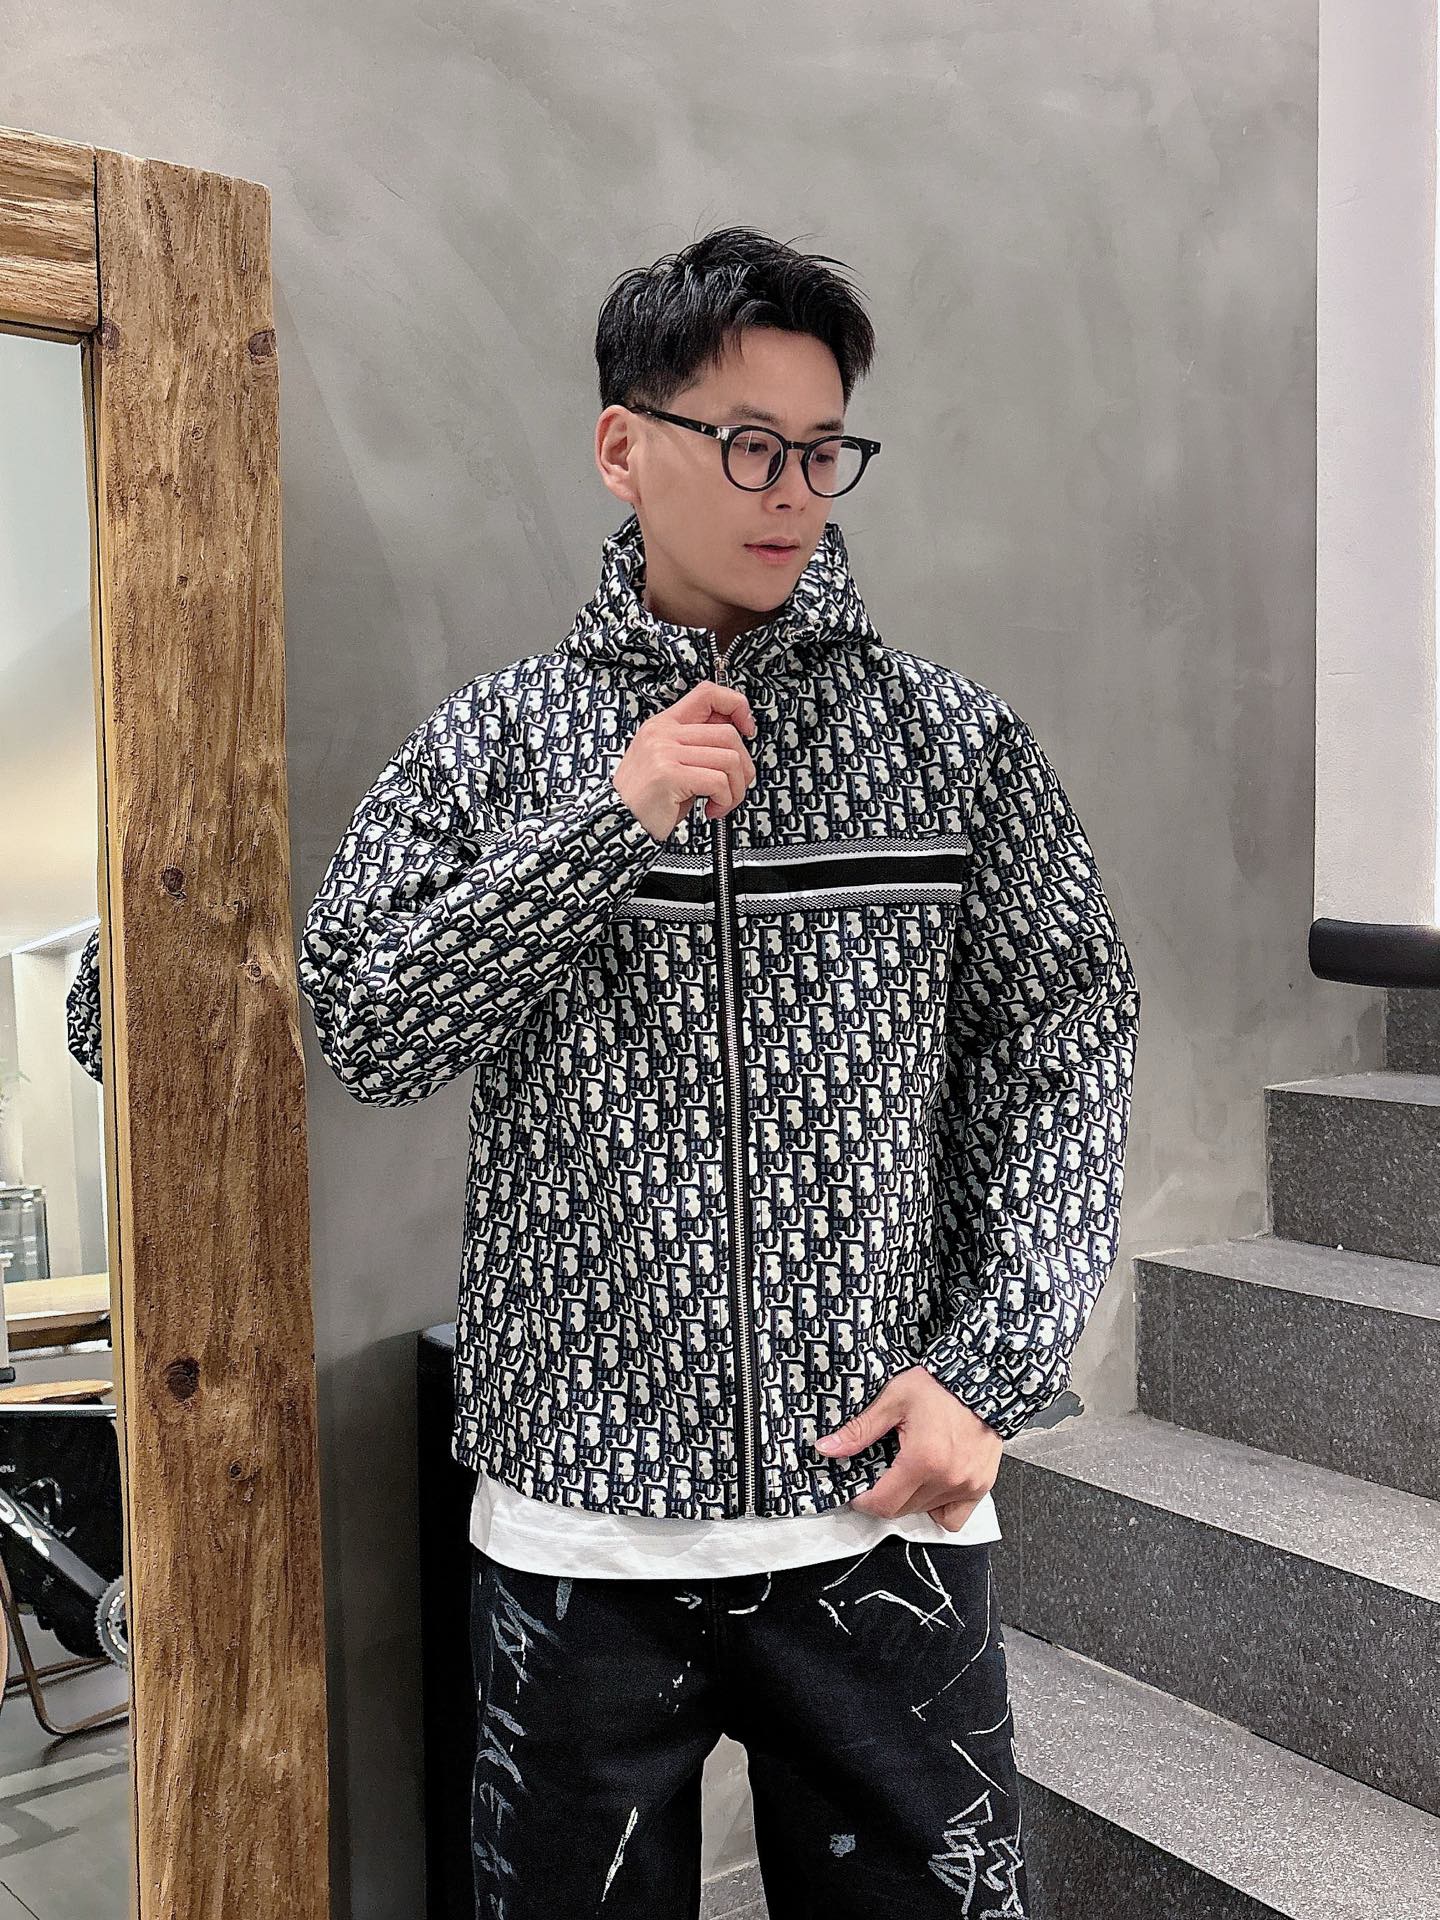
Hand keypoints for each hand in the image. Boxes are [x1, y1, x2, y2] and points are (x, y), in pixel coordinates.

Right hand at [611, 680, 757, 841]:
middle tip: (735, 787)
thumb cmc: (649, 800)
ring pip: (729, 759)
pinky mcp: (669, 774)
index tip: (747, 729)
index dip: (736, 705)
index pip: (707, 694)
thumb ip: (698, 747)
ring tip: (721, 802)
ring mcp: (664, 751)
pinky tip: (711, 810)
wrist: (619, 824)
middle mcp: (663, 733)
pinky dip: (725, 800)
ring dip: (735, 788)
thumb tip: (737, 739)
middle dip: (743, 767)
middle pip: (728, 734)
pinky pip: (718, 781)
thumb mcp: (672, 763)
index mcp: (663, 725)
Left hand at [813, 1365, 1001, 1530]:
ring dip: (910, 1500)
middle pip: (903, 1510)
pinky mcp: (980, 1486)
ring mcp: (966, 1485)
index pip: (884, 1503)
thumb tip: (828, 1448)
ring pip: (926, 1513)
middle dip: (884, 1498)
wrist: (982, 1378)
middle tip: (881, 1476)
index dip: (864, 1501)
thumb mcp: (893, 1400)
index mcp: (922, 1460)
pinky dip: (939, 1508)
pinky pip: (954, 1517)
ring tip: (907, 1472)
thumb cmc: (939, 1386)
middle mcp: (946, 1479)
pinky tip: (931, 1486)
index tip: (858, 1491)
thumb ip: (860, 1430)